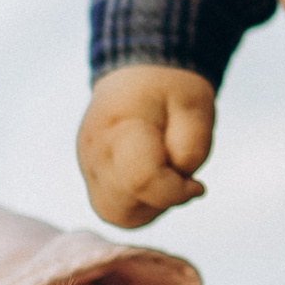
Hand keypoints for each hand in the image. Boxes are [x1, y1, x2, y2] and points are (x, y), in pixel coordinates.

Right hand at [78, 66, 214, 224]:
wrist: (139, 70)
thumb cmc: (171, 89)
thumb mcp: (196, 106)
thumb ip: (191, 149)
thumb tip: (181, 188)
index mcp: (118, 128)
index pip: (141, 181)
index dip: (176, 191)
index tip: (197, 184)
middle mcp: (94, 152)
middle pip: (124, 207)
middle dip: (162, 200)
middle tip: (179, 176)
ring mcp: (87, 167)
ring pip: (117, 214)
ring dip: (150, 206)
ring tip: (165, 174)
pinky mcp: (91, 177)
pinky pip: (114, 208)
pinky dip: (139, 205)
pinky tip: (153, 180)